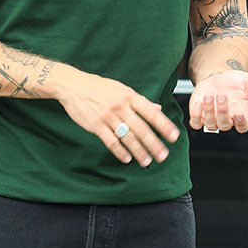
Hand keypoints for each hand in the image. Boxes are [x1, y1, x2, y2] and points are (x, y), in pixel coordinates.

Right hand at [53, 66, 179, 165]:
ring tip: (147, 161)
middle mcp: (120, 106)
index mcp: (129, 96)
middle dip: (154, 144)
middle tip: (163, 156)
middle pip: (141, 128)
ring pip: (127, 137)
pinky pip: (110, 141)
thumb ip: (140, 101)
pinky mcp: (95, 125)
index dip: (164, 126)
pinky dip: (119, 151)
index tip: (174, 137)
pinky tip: (127, 159)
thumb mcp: (121, 89)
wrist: (73, 86)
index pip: (151, 113)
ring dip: (139, 151)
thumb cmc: (98, 87)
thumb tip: (158, 109)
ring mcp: (107, 116)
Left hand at [188, 71, 247, 132]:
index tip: (239, 114)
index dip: (241, 123)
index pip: (243, 126)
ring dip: (209, 111)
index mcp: (241, 115)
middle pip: (224, 125)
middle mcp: (226, 120)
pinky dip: (196, 115)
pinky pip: (196, 123)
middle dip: (222, 111)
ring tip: (209, 95)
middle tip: (222, 95)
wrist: (218, 78)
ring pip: (210, 124)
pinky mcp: (199, 116)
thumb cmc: (235, 82)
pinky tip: (198, 103)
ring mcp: (212, 120)